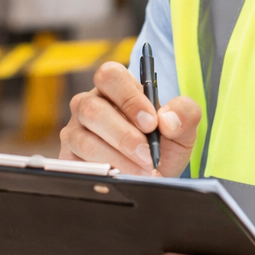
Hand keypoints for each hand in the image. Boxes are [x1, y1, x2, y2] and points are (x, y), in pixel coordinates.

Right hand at [59, 62, 199, 175]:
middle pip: (92, 109)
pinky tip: (124, 177)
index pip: (110, 76)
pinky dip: (104, 171)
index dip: (128, 98)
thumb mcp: (182, 129)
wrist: (152, 177)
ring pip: (85, 140)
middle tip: (148, 155)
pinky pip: (78, 163)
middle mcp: (90, 104)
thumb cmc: (163, 146)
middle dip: (124, 136)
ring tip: (143, 171)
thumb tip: (168, 118)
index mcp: (116, 88)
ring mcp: (75, 130)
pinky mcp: (69, 157)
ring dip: (118, 158)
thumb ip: (185, 115)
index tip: (151, 122)